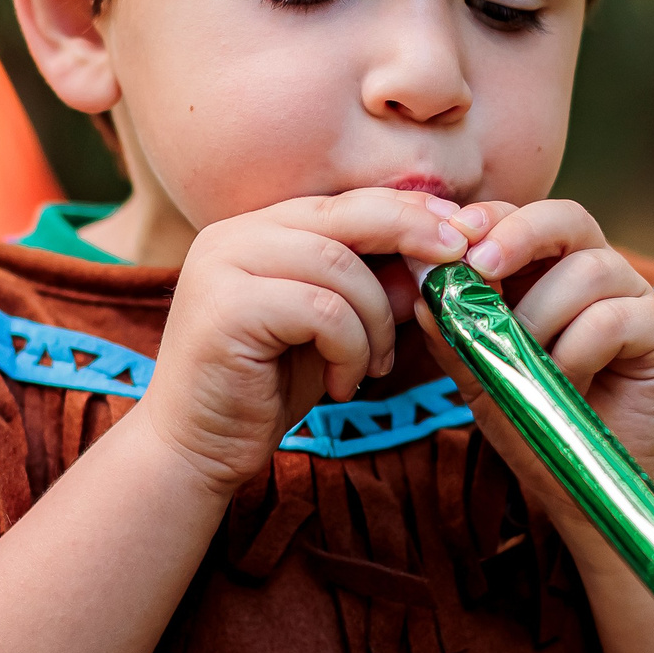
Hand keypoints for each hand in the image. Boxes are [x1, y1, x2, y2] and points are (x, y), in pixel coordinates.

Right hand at [136, 189, 472, 492]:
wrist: (197, 450)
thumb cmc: (264, 390)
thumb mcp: (327, 330)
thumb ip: (365, 287)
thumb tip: (433, 252)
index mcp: (254, 230)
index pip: (342, 203)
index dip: (405, 211)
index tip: (456, 230)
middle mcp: (232, 235)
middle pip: (344, 215)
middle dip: (410, 234)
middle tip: (456, 261)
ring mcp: (223, 265)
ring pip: (340, 267)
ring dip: (376, 322)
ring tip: (374, 366)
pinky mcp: (227, 307)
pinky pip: (323, 310)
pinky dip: (350, 349)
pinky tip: (340, 385)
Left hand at [421, 199, 653, 487]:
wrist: (591, 480)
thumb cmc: (538, 422)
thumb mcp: (483, 380)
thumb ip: (456, 339)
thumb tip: (422, 295)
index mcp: (545, 270)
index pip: (519, 217)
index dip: (488, 218)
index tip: (454, 239)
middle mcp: (592, 270)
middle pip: (565, 217)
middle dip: (518, 234)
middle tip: (480, 265)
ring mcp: (630, 297)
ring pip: (587, 270)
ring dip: (541, 316)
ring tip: (526, 364)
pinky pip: (613, 317)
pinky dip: (577, 350)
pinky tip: (566, 383)